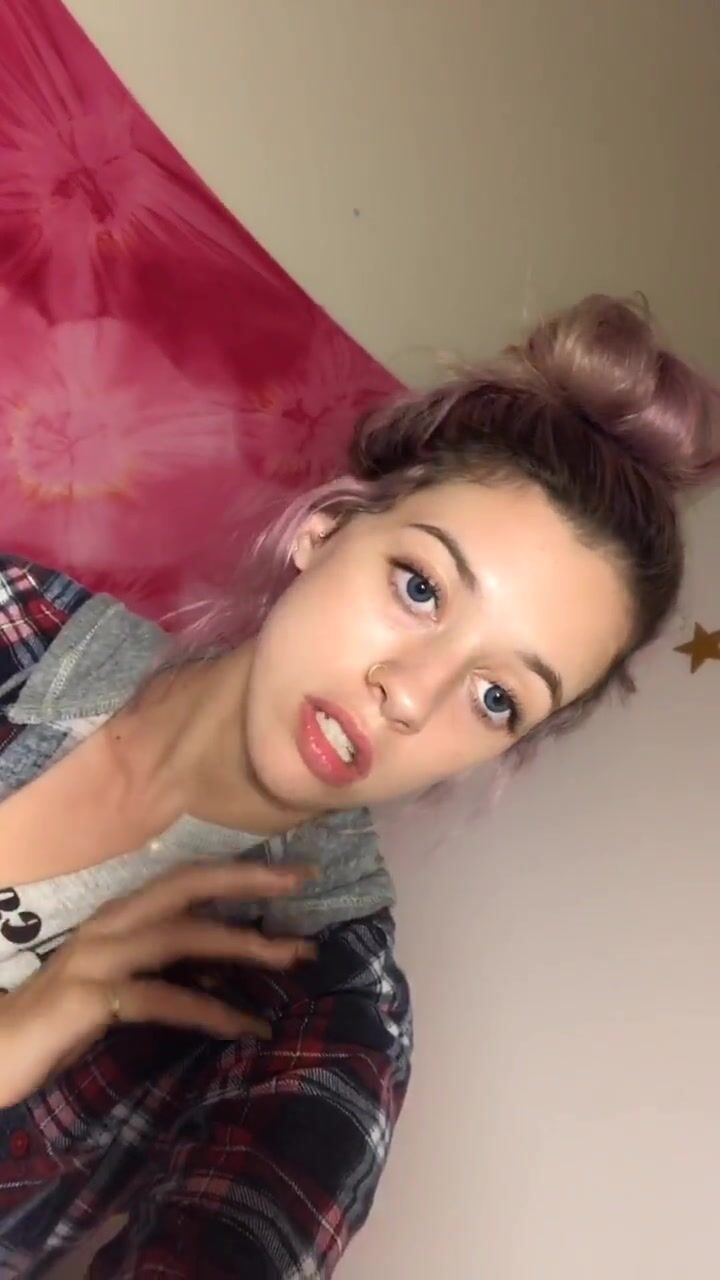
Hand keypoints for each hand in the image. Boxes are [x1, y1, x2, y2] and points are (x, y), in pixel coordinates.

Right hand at [0, 861, 315, 1106]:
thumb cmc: (56, 1023)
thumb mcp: (116, 985)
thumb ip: (160, 965)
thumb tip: (222, 962)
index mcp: (116, 918)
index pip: (184, 879)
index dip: (238, 871)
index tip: (293, 873)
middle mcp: (108, 926)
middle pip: (186, 888)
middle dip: (248, 882)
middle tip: (304, 883)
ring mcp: (96, 959)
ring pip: (181, 937)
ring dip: (243, 945)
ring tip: (293, 958)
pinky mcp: (89, 999)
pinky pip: (162, 998)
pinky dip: (210, 1010)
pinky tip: (246, 1025)